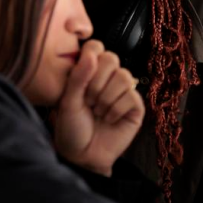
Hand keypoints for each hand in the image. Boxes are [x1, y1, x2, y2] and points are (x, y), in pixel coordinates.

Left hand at [53, 39, 144, 175]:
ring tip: (98, 112)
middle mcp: (108, 78)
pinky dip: (116, 110)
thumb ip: (79, 76)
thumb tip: (92, 52)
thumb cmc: (71, 128)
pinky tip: (109, 119)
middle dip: (96, 83)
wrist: (82, 156)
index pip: (96, 47)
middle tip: (88, 101)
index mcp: (89, 72)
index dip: (90, 58)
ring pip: (123, 76)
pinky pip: (131, 95)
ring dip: (106, 98)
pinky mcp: (135, 106)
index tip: (80, 78)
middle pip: (112, 58)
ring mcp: (123, 91)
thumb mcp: (67, 101)